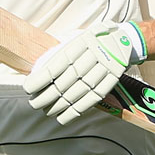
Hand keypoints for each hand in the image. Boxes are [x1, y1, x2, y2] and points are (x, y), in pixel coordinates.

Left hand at [23, 22, 146, 124]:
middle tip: (34, 103)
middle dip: (47, 96)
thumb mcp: (77, 37)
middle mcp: (94, 55)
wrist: (125, 39)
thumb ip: (61, 51)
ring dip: (59, 106)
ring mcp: (105, 69)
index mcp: (82, 42)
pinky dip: (76, 111)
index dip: (41, 79)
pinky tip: (63, 117)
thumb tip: (38, 69)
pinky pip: (92, 99)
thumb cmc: (93, 40)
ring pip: (78, 92)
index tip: (28, 88)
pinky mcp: (112, 80)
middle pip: (66, 81)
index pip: (57, 64)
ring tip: (46, 111)